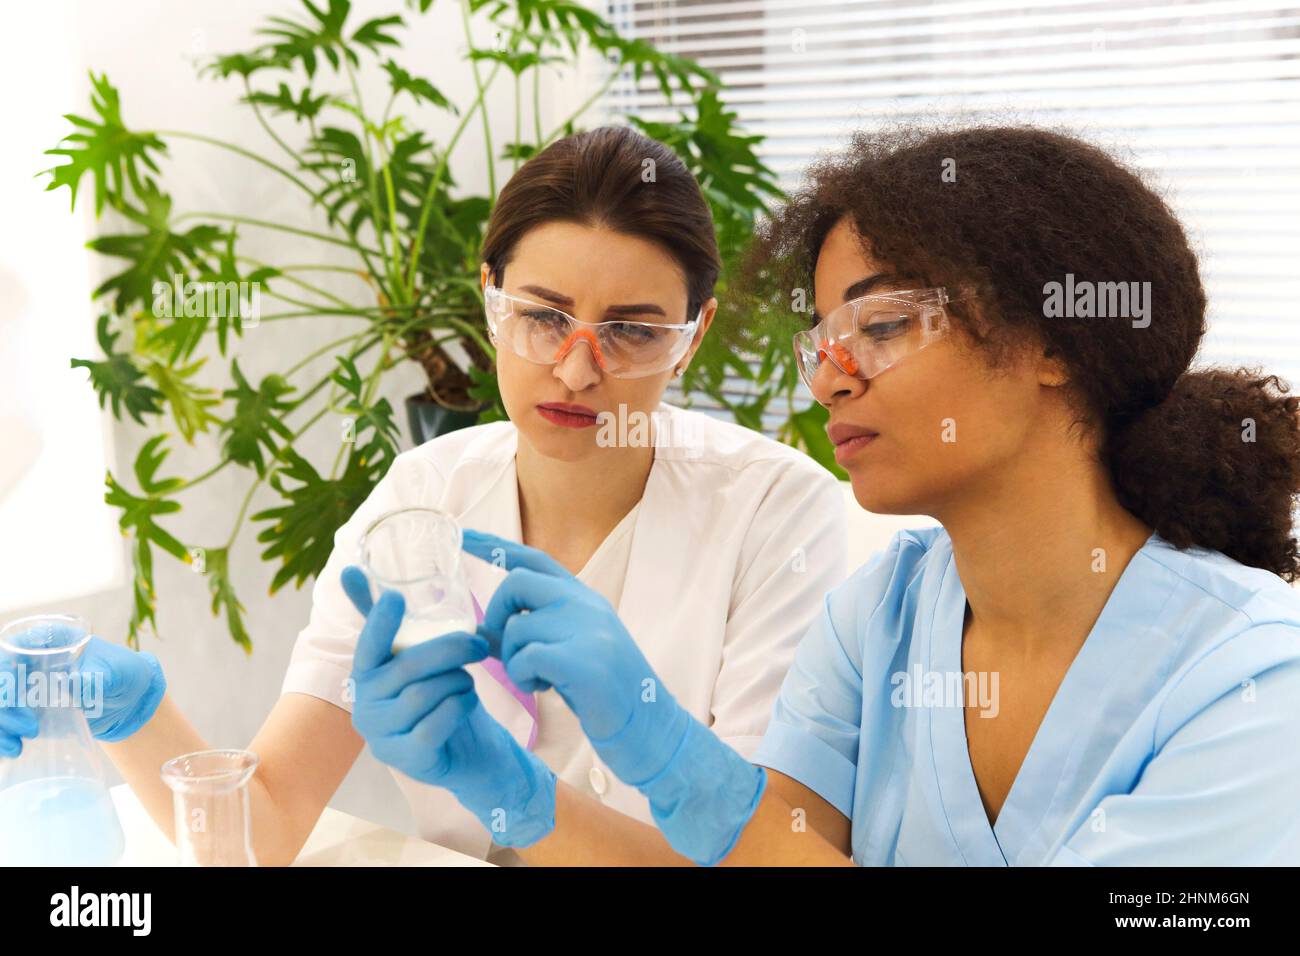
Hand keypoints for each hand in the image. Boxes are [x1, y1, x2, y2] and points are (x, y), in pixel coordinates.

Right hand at [0, 627, 164, 752]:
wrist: (129, 701)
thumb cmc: (124, 673)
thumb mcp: (118, 672)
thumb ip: (98, 676)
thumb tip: (75, 682)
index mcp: (54, 640)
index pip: (18, 646)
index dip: (6, 667)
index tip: (10, 690)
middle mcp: (33, 660)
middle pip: (3, 677)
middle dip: (5, 703)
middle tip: (29, 726)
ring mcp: (27, 686)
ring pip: (1, 702)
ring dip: (4, 722)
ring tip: (22, 742)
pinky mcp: (28, 710)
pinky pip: (6, 720)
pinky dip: (5, 735)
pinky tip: (15, 749)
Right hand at [340, 565, 555, 846]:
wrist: (468, 751)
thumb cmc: (439, 696)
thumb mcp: (416, 656)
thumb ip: (388, 621)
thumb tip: (350, 569)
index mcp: (364, 677)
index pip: (369, 646)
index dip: (381, 622)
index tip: (395, 597)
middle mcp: (364, 708)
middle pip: (409, 668)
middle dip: (451, 650)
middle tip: (480, 643)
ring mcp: (382, 738)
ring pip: (426, 694)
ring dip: (458, 682)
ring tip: (466, 682)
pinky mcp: (407, 760)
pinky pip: (437, 722)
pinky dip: (460, 706)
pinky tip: (466, 704)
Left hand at [462, 529, 767, 864]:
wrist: (651, 727)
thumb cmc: (604, 692)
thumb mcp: (572, 647)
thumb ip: (537, 629)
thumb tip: (483, 628)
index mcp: (584, 597)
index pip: (532, 558)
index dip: (492, 545)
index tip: (460, 534)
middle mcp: (586, 603)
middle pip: (516, 583)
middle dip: (497, 615)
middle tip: (501, 648)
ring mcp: (588, 629)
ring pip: (516, 626)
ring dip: (512, 659)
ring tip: (534, 679)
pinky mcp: (583, 661)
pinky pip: (525, 657)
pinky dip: (523, 675)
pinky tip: (543, 688)